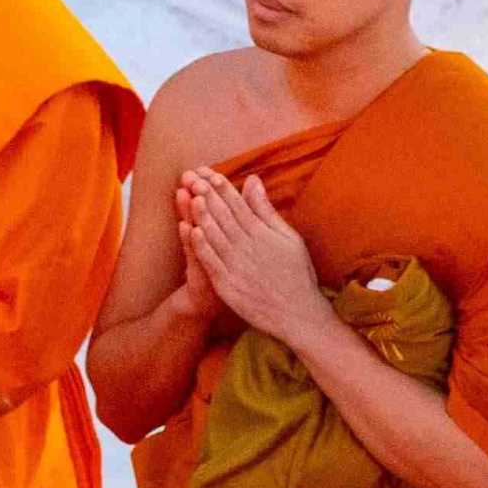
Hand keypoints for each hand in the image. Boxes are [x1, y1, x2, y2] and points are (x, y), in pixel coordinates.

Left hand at [175, 169, 327, 341]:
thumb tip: (253, 180)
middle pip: (224, 215)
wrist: (297, 314)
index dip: (223, 188)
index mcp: (263, 233)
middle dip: (207, 194)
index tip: (209, 173)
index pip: (239, 205)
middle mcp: (249, 246)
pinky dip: (201, 246)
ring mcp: (237, 266)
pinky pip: (212, 262)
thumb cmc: (296, 274)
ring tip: (190, 195)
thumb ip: (266, 209)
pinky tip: (191, 231)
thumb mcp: (289, 237)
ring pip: (215, 235)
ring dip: (201, 214)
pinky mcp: (228, 285)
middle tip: (192, 177)